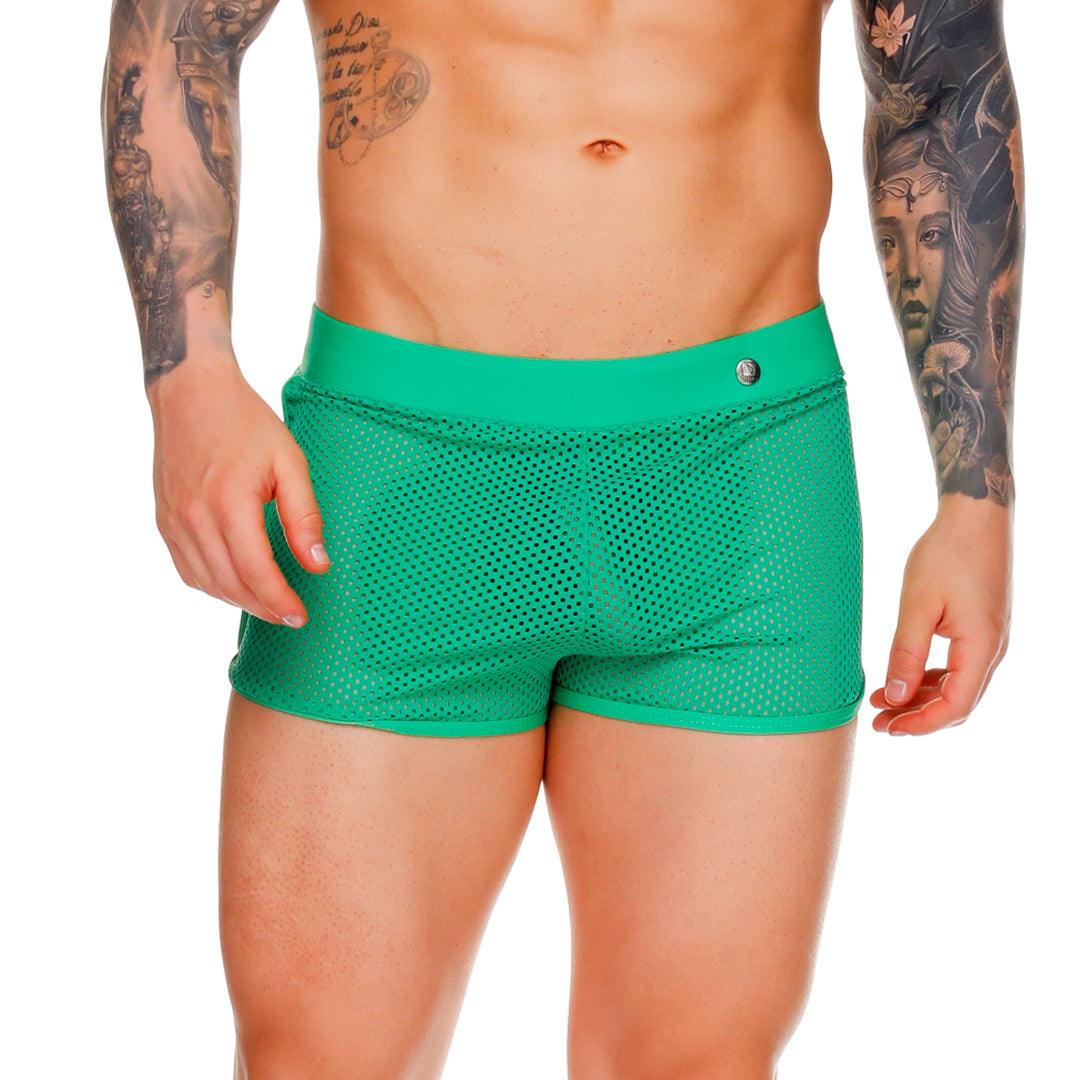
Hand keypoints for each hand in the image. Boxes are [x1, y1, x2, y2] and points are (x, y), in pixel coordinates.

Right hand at [148, 354, 329, 626]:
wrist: (191, 394)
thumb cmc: (246, 424)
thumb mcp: (290, 462)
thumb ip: (305, 517)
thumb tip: (318, 564)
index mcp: (229, 503)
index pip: (256, 571)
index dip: (280, 600)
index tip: (301, 615)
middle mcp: (195, 517)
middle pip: (231, 584)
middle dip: (264, 607)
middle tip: (291, 615)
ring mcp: (174, 521)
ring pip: (207, 583)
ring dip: (240, 600)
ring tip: (269, 603)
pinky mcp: (164, 521)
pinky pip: (188, 569)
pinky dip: (214, 585)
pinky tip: (237, 584)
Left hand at [870, 494, 1011, 734]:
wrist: (975, 516)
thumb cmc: (946, 554)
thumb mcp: (917, 605)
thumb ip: (905, 654)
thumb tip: (895, 697)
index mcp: (982, 647)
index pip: (955, 706)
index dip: (920, 723)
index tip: (887, 727)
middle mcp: (993, 649)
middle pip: (957, 701)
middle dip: (917, 715)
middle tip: (877, 721)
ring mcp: (989, 638)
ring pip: (957, 685)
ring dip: (920, 697)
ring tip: (881, 700)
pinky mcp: (980, 627)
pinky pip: (957, 666)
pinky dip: (929, 677)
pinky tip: (901, 677)